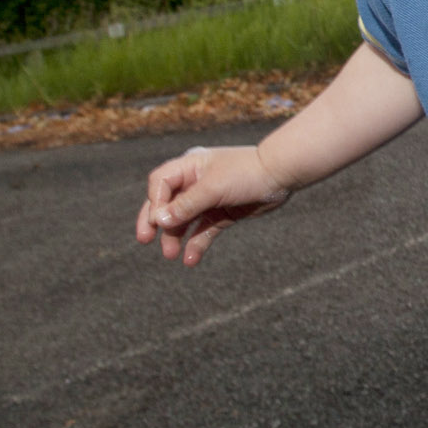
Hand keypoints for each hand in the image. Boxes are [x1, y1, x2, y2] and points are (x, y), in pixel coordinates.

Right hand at [135, 143, 290, 266]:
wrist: (282, 175)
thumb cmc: (246, 173)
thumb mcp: (213, 188)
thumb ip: (186, 205)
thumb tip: (159, 220)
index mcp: (189, 167)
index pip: (160, 184)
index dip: (155, 203)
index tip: (158, 222)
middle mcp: (195, 182)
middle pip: (167, 203)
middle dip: (156, 222)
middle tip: (145, 240)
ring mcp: (209, 199)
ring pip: (184, 220)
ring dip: (175, 237)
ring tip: (171, 255)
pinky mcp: (222, 214)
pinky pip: (203, 230)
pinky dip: (196, 244)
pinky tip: (190, 260)